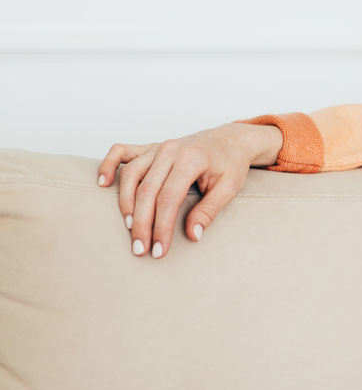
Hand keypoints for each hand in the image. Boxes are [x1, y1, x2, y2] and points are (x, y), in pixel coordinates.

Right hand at [97, 123, 280, 258]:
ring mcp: (157, 147)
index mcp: (191, 160)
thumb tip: (192, 235)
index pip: (169, 198)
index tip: (159, 249)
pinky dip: (108, 165)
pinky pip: (121, 151)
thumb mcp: (229, 188)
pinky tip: (102, 184)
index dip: (161, 226)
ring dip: (125, 203)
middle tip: (140, 249)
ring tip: (129, 228)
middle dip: (142, 223)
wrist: (230, 140)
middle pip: (147, 190)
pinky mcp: (149, 147)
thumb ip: (209, 211)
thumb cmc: (230, 164)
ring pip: (131, 175)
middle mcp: (170, 151)